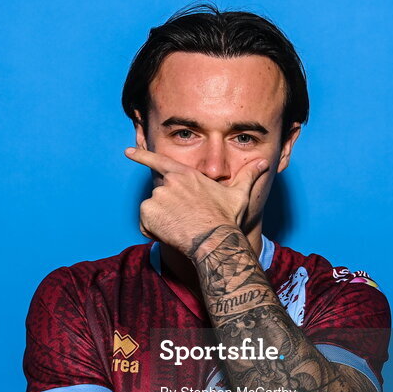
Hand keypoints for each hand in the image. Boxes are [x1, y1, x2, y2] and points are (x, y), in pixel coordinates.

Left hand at [125, 147, 268, 254]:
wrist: (213, 239)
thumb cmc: (225, 218)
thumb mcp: (238, 195)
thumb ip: (248, 176)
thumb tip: (263, 163)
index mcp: (185, 175)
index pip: (160, 161)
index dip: (142, 156)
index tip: (128, 152)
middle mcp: (168, 182)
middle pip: (160, 196)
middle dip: (168, 209)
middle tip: (186, 221)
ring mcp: (157, 196)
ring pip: (153, 211)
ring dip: (161, 221)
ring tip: (181, 228)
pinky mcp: (148, 212)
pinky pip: (145, 225)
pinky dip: (154, 232)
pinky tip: (171, 235)